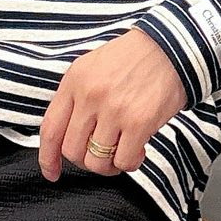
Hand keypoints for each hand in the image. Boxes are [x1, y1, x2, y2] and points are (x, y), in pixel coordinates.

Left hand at [38, 28, 186, 181]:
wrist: (172, 48)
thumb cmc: (134, 59)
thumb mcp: (93, 68)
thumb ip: (76, 98)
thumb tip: (66, 135)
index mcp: (74, 81)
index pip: (50, 130)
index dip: (48, 158)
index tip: (52, 172)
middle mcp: (90, 96)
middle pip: (72, 151)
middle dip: (85, 160)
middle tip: (101, 154)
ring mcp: (114, 110)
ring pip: (96, 162)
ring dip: (109, 165)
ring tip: (121, 152)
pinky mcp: (139, 122)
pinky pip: (124, 161)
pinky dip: (130, 163)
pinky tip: (139, 149)